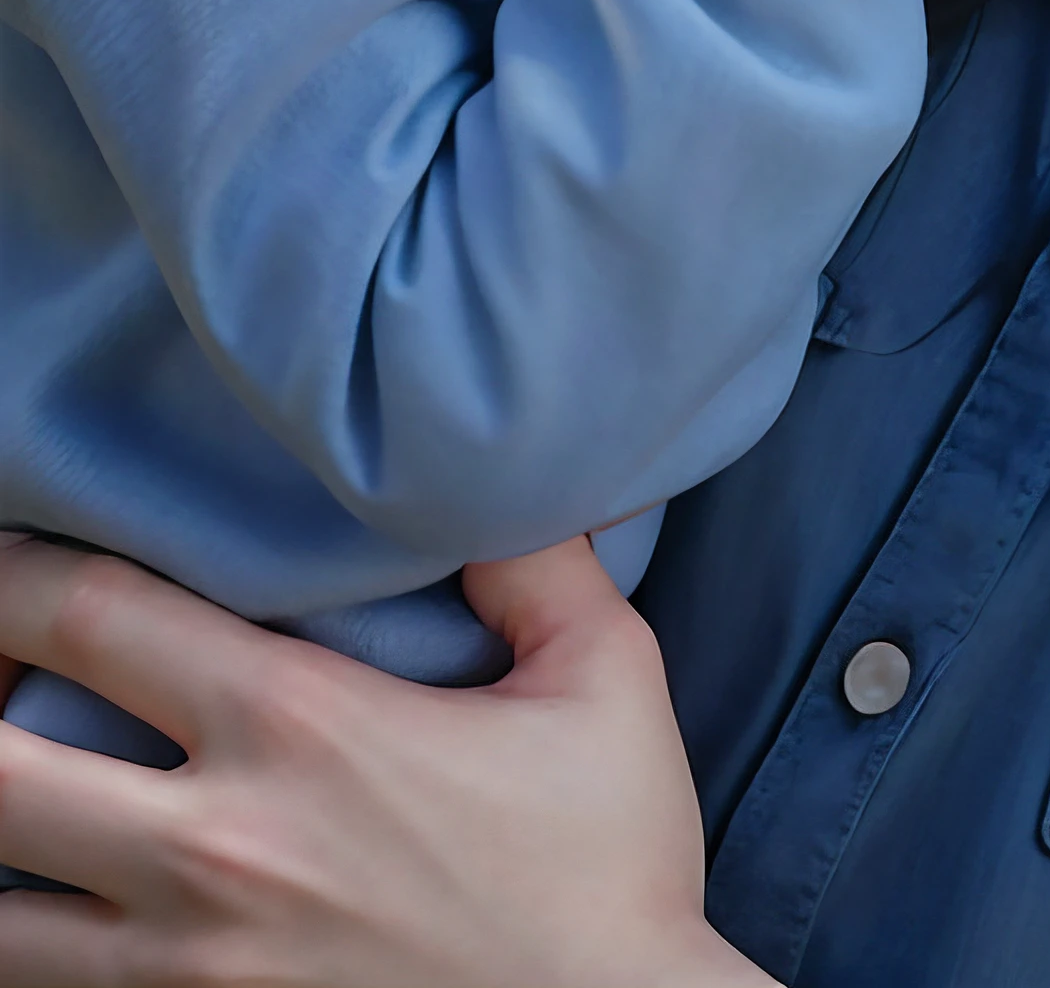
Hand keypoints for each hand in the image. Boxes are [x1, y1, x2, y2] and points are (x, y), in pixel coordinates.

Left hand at [0, 532, 762, 986]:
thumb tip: (490, 491)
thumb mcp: (607, 676)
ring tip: (20, 797)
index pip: (94, 621)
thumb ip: (540, 567)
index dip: (14, 576)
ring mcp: (179, 966)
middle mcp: (211, 845)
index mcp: (300, 727)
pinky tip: (51, 906)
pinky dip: (24, 947)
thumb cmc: (603, 863)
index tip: (7, 556)